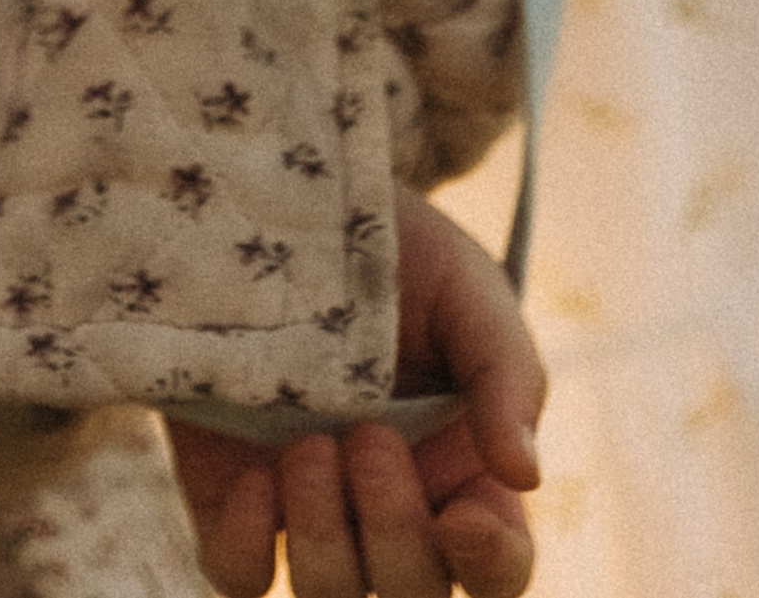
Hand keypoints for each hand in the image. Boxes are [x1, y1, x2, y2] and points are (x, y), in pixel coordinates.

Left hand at [174, 192, 544, 597]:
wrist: (291, 199)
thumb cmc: (398, 254)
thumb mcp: (466, 291)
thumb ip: (505, 374)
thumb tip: (525, 473)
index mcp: (465, 473)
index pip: (498, 567)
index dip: (490, 564)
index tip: (463, 518)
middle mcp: (393, 509)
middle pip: (412, 591)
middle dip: (395, 530)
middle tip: (370, 436)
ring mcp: (311, 510)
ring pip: (328, 593)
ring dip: (324, 535)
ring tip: (310, 445)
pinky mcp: (233, 496)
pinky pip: (238, 574)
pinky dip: (247, 545)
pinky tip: (255, 476)